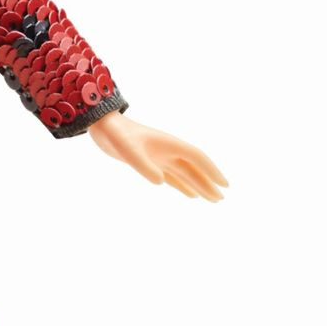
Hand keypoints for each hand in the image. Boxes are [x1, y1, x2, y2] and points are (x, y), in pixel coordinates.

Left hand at [87, 111, 227, 199]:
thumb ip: (143, 165)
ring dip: (199, 185)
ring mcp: (160, 157)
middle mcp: (169, 151)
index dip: (211, 170)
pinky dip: (183, 186)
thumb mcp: (128, 150)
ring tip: (212, 199)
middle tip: (221, 199)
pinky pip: (172, 177)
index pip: (197, 158)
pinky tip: (191, 194)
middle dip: (208, 183)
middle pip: (194, 169)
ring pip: (185, 174)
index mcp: (169, 144)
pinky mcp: (150, 163)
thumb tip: (161, 181)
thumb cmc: (116, 134)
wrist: (103, 126)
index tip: (224, 184)